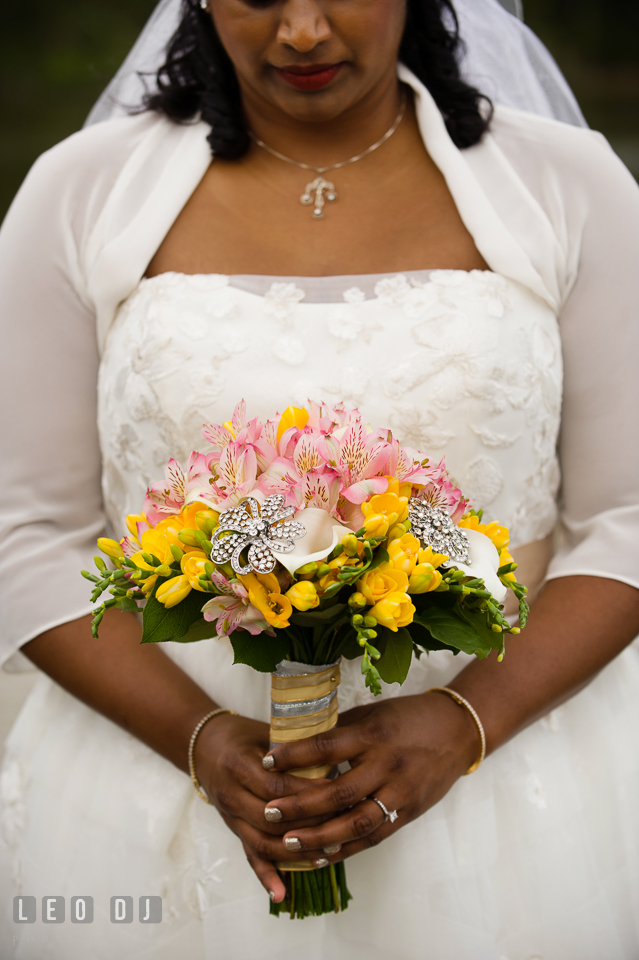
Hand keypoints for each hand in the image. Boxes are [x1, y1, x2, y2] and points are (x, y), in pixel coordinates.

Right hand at [195, 713, 333, 900]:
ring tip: (328, 852)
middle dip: (309, 824)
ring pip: (263, 842)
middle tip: (343, 823)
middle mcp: (232, 795)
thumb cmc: (242, 736)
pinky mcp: (233, 830)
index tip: (338, 792)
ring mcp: (230, 816)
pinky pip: (249, 856)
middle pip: (273, 819)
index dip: (308, 793)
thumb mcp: (265, 733)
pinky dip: (265, 877)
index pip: (278, 787)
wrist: (204, 746)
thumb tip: (335, 760)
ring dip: (296, 852)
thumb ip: (294, 749)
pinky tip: (282, 894)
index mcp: (240, 766)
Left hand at [260, 692, 479, 877]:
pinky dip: (345, 849)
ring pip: (355, 823)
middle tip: (268, 812)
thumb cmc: (409, 717)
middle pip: (338, 792)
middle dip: (300, 805)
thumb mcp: (374, 714)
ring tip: (288, 842)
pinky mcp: (410, 813)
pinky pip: (373, 837)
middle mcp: (387, 765)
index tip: (266, 760)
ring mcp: (401, 793)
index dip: (295, 755)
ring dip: (319, 837)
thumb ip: (340, 730)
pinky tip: (320, 856)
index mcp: (374, 734)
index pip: (327, 746)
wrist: (458, 731)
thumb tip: (298, 741)